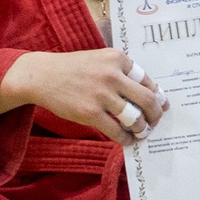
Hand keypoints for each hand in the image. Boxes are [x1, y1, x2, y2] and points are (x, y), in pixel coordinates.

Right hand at [0, 49, 166, 144]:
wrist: (39, 75)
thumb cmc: (71, 69)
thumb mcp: (98, 60)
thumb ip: (121, 72)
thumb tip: (149, 94)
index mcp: (116, 59)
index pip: (147, 80)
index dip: (157, 96)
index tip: (160, 105)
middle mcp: (112, 75)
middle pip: (148, 99)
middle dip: (155, 114)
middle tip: (154, 121)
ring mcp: (101, 95)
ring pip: (135, 117)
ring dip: (142, 128)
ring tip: (141, 132)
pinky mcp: (89, 113)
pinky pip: (117, 130)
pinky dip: (126, 138)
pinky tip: (126, 140)